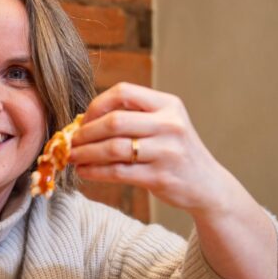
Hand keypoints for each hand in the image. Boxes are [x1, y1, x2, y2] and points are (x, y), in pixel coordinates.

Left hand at [69, 82, 242, 217]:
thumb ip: (133, 118)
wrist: (207, 186)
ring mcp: (167, 152)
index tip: (83, 120)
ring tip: (72, 157)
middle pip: (114, 121)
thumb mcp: (165, 125)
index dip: (97, 105)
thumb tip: (83, 121)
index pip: (124, 92)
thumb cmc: (175, 152)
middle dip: (85, 132)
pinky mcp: (160, 177)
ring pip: (113, 148)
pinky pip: (118, 172)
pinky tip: (84, 171)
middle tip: (70, 142)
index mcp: (169, 105)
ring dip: (86, 153)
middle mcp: (170, 125)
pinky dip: (95, 171)